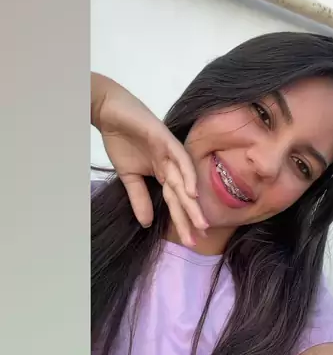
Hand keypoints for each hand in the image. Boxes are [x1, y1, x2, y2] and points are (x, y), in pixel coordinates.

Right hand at [91, 74, 207, 244]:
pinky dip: (186, 174)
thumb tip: (147, 223)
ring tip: (201, 222)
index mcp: (163, 173)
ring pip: (184, 180)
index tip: (191, 240)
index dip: (182, 220)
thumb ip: (139, 197)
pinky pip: (179, 158)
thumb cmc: (121, 140)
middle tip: (200, 238)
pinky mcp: (165, 139)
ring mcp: (170, 152)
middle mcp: (171, 164)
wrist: (110, 113)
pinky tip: (192, 190)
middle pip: (183, 195)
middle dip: (191, 217)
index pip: (175, 201)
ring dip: (192, 201)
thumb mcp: (129, 176)